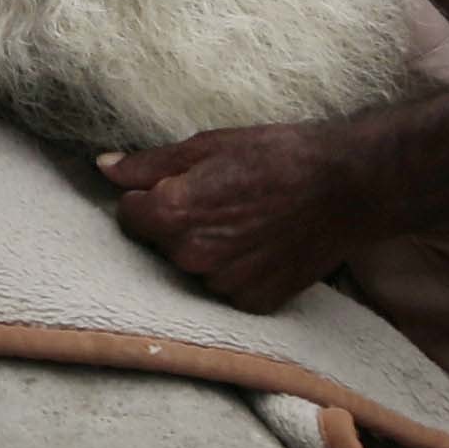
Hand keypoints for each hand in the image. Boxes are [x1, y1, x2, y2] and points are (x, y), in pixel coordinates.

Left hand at [97, 124, 376, 311]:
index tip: (176, 185)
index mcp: (173, 214)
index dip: (148, 197)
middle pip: (159, 243)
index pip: (127, 215)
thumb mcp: (207, 145)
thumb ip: (149, 164)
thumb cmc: (276, 156)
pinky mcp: (252, 302)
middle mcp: (192, 257)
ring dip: (205, 248)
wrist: (345, 187)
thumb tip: (103, 167)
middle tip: (217, 200)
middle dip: (176, 223)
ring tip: (242, 220)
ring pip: (192, 266)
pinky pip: (225, 286)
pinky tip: (259, 244)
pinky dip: (235, 269)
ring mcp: (223, 285)